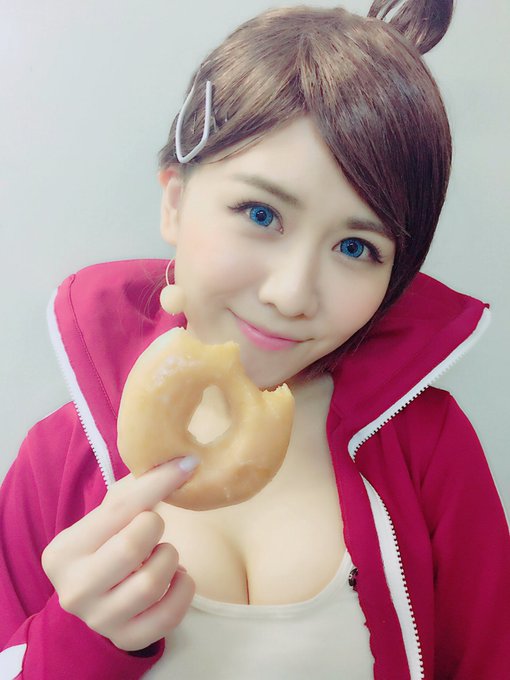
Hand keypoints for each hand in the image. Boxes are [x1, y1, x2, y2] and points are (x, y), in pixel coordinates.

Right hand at [42, 457, 198, 650]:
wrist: (95, 597)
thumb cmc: (106, 544)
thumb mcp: (109, 517)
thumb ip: (137, 490)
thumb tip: (185, 461)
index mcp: (64, 551)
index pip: (119, 509)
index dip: (159, 483)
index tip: (188, 464)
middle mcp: (74, 590)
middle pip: (133, 548)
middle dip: (155, 529)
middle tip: (153, 527)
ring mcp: (99, 620)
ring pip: (153, 582)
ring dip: (170, 558)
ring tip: (161, 553)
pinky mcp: (126, 638)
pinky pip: (170, 614)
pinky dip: (183, 589)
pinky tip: (175, 577)